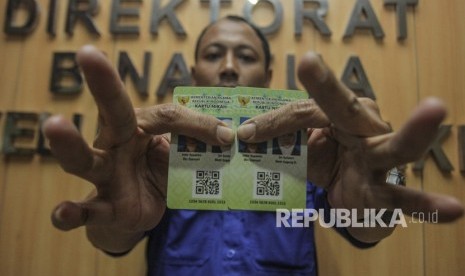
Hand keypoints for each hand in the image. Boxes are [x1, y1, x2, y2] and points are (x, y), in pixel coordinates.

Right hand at [44, 45, 233, 251]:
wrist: (141, 208)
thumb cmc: (157, 170)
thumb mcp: (179, 151)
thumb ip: (197, 139)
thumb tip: (228, 134)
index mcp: (137, 125)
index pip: (166, 115)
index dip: (197, 124)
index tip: (225, 135)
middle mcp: (114, 143)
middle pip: (111, 113)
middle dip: (102, 85)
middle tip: (88, 55)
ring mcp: (105, 175)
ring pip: (85, 159)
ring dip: (70, 145)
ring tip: (55, 125)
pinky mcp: (104, 206)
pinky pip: (86, 211)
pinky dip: (70, 213)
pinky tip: (61, 213)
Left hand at [237, 52, 463, 238]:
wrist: (357, 200)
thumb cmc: (333, 163)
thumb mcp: (306, 149)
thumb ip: (282, 138)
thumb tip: (243, 135)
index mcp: (343, 115)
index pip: (305, 114)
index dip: (273, 124)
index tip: (246, 134)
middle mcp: (368, 129)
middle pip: (346, 107)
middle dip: (327, 88)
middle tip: (308, 63)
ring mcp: (383, 159)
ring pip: (396, 147)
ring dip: (415, 131)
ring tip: (435, 109)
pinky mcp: (391, 191)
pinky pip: (410, 200)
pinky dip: (430, 206)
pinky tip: (453, 210)